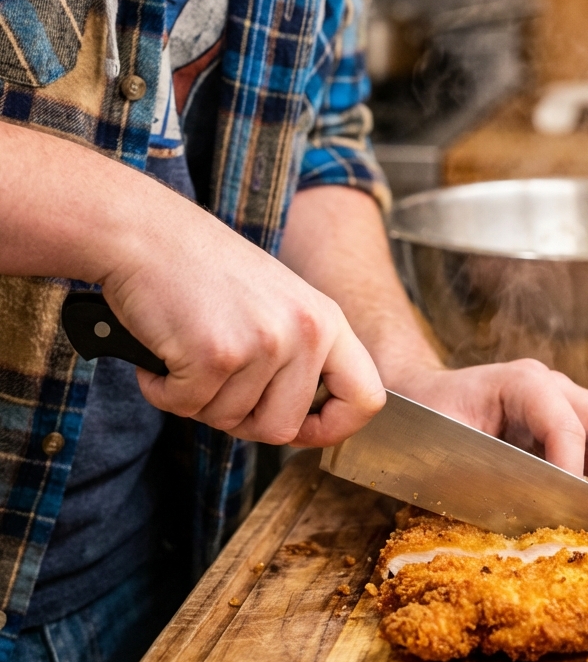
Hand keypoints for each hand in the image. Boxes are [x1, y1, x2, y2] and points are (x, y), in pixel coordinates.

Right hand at [103, 190, 384, 444]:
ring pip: (229, 421)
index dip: (333, 427)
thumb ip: (298, 355)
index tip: (300, 429)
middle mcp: (305, 331)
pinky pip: (186, 407)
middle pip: (283, 429)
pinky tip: (163, 350)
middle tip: (214, 382)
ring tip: (188, 349)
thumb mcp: (276, 303)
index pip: (366, 397)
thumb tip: (304, 425)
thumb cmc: (202, 269)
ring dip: (196, 398)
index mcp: (326, 319)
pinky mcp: (215, 355)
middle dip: (240, 420)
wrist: (146, 232)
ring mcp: (263, 343)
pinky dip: (163, 389)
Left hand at [395, 360, 587, 501]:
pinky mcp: (571, 424)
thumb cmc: (428, 416)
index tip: (570, 508)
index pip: (565, 424)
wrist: (421, 397)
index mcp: (521, 382)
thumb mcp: (443, 443)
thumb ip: (482, 471)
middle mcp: (553, 386)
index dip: (572, 469)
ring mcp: (566, 402)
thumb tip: (527, 507)